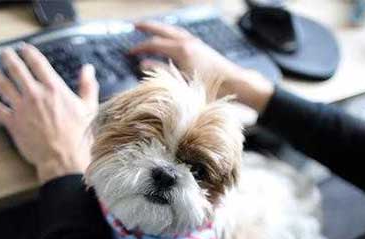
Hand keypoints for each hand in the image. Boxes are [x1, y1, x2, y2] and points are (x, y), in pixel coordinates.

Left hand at [0, 44, 98, 183]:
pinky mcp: (13, 124)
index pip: (38, 63)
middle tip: (5, 53)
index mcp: (54, 89)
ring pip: (4, 87)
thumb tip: (88, 70)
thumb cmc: (79, 136)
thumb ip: (87, 86)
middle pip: (17, 70)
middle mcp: (35, 95)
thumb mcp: (89, 108)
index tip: (24, 48)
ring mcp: (22, 109)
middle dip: (9, 59)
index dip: (29, 53)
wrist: (64, 158)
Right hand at [131, 21, 274, 111]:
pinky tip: (170, 38)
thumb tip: (144, 64)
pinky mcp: (202, 47)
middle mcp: (188, 43)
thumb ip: (161, 71)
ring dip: (161, 28)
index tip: (130, 53)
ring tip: (151, 28)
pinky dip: (172, 33)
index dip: (140, 48)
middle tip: (135, 25)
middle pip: (163, 30)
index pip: (154, 44)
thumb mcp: (181, 83)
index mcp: (181, 50)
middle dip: (148, 27)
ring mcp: (196, 43)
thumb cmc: (210, 87)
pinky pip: (182, 35)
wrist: (235, 83)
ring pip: (174, 30)